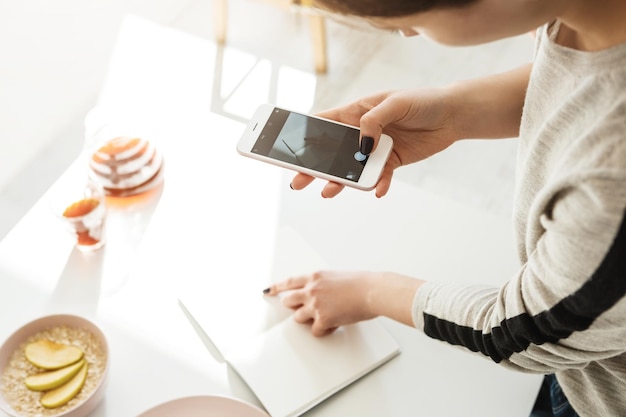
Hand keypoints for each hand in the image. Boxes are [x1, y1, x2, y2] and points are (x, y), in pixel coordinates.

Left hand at [264, 270, 422, 336]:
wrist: (372, 291)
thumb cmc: (361, 283)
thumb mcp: (337, 277)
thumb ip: (323, 284)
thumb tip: (320, 295)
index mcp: (315, 277)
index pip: (290, 282)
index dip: (277, 287)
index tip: (269, 291)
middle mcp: (312, 289)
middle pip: (288, 301)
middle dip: (293, 307)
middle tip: (303, 310)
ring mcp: (315, 305)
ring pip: (298, 318)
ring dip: (309, 320)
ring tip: (326, 317)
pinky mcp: (322, 319)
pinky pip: (315, 330)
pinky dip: (324, 330)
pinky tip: (335, 324)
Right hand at [291, 88, 458, 197]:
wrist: (453, 115)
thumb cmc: (422, 100)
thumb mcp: (396, 102)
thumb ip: (374, 120)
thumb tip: (361, 144)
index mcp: (356, 112)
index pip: (323, 122)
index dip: (302, 133)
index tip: (284, 146)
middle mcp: (362, 132)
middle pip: (330, 152)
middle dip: (312, 166)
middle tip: (297, 181)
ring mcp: (375, 149)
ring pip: (350, 169)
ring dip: (339, 181)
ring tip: (327, 192)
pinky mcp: (391, 162)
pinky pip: (379, 178)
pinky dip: (377, 185)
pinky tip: (376, 191)